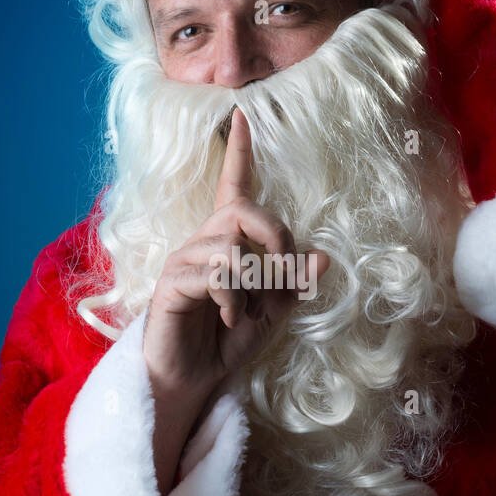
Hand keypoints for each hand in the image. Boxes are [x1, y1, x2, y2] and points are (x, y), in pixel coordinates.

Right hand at [143, 106, 329, 407]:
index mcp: (225, 242)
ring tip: (247, 312)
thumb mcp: (270, 312)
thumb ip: (292, 284)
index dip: (238, 152)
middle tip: (284, 275)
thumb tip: (323, 257)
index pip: (232, 187)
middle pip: (242, 209)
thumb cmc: (225, 342)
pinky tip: (230, 320)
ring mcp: (183, 261)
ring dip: (255, 283)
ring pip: (231, 246)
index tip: (243, 115)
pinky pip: (215, 275)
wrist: (190, 379)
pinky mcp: (172, 284)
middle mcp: (201, 243)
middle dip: (275, 237)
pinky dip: (234, 300)